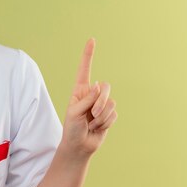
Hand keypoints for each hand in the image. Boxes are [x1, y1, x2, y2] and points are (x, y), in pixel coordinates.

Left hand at [61, 38, 117, 156]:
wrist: (80, 145)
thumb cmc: (72, 128)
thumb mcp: (74, 112)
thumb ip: (87, 99)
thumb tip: (99, 86)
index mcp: (80, 90)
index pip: (85, 69)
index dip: (88, 55)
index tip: (92, 40)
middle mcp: (92, 94)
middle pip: (105, 87)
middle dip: (101, 102)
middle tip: (92, 114)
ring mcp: (102, 104)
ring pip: (111, 102)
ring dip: (102, 116)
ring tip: (92, 124)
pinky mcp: (109, 114)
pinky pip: (114, 114)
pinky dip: (106, 122)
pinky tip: (98, 127)